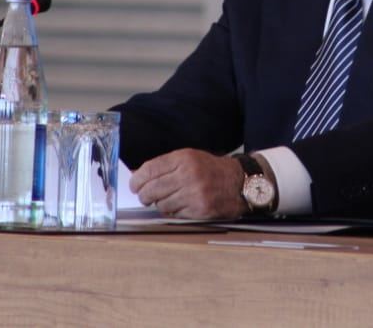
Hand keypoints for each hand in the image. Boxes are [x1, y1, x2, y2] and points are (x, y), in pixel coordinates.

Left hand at [128, 149, 246, 219]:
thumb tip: (137, 176)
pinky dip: (173, 211)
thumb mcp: (188, 159)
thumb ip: (164, 166)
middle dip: (144, 195)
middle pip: (152, 189)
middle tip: (144, 197)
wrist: (238, 182)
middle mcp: (188, 175)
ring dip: (159, 204)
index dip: (137, 180)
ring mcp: (194, 193)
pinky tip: (180, 205)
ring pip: (161, 204)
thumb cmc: (209, 169)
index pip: (150, 169)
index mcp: (184, 158)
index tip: (133, 185)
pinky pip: (174, 214)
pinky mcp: (200, 209)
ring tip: (166, 200)